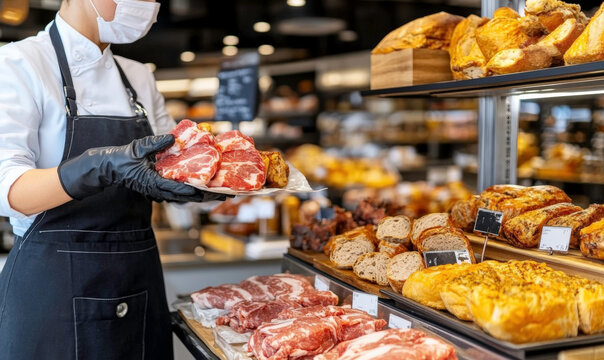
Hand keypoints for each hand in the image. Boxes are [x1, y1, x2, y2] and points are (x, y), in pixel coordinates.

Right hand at [58, 134, 214, 202]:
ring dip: (203, 195)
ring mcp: (158, 190)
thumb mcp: (137, 148)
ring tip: (221, 193)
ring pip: (185, 196)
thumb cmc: (119, 159)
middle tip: (227, 194)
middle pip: (187, 196)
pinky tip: (204, 187)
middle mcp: (158, 190)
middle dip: (207, 196)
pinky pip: (178, 191)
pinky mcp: (158, 187)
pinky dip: (192, 190)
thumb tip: (172, 137)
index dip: (197, 191)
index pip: (178, 189)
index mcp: (153, 183)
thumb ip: (155, 144)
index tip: (212, 191)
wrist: (105, 168)